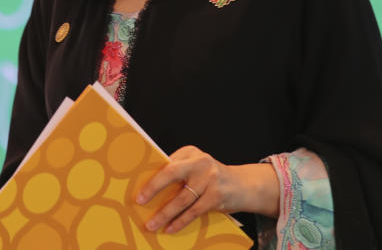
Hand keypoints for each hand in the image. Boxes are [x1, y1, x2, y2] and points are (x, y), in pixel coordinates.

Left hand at [134, 145, 278, 232]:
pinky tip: (170, 228)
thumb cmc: (212, 177)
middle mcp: (200, 161)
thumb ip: (178, 173)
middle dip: (153, 188)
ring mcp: (210, 178)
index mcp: (190, 152)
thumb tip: (150, 189)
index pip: (166, 163)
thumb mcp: (196, 168)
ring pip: (182, 198)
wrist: (244, 185)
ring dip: (165, 214)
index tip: (137, 187)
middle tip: (140, 201)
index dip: (151, 176)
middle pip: (171, 174)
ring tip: (152, 224)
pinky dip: (180, 221)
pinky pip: (194, 211)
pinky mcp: (217, 195)